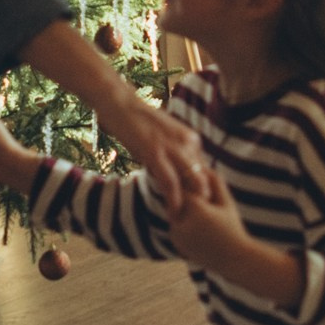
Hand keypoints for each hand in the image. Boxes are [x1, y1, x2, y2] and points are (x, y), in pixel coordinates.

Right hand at [102, 87, 210, 218]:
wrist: (119, 102)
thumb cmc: (137, 121)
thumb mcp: (161, 137)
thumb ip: (170, 154)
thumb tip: (170, 175)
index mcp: (191, 139)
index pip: (205, 169)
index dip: (202, 190)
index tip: (199, 208)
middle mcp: (187, 142)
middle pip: (204, 177)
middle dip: (202, 199)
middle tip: (196, 219)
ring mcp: (172, 147)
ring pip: (192, 181)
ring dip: (191, 204)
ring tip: (186, 222)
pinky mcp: (155, 153)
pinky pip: (171, 182)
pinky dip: (174, 199)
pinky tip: (173, 212)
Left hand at [163, 168, 303, 303]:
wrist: (234, 260)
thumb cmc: (233, 228)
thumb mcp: (227, 202)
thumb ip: (215, 181)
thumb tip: (202, 165)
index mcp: (196, 211)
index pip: (183, 186)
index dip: (186, 179)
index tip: (187, 171)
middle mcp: (183, 224)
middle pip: (175, 199)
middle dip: (181, 193)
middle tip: (181, 180)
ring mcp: (177, 236)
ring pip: (173, 213)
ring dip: (180, 206)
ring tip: (187, 199)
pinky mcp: (176, 244)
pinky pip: (175, 226)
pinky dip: (181, 220)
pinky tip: (190, 218)